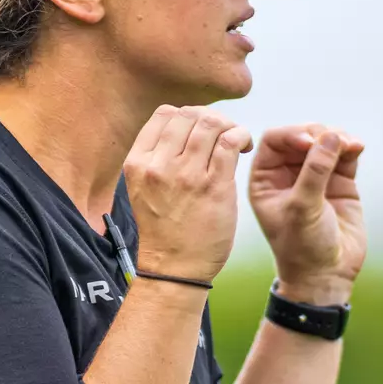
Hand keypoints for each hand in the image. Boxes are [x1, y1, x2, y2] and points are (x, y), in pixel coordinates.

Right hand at [125, 105, 253, 283]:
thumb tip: (185, 127)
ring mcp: (186, 175)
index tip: (199, 131)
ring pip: (210, 123)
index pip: (164, 114)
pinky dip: (241, 136)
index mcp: (138, 163)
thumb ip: (157, 159)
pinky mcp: (213, 186)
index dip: (187, 115)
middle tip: (222, 135)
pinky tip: (244, 146)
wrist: (174, 268)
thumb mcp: (144, 189)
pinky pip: (230, 141)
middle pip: (188, 114)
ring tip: (235, 140)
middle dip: (210, 118)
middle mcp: (158, 166)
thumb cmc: (164, 230)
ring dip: (228, 126)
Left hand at [248, 124, 366, 299]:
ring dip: (337, 137)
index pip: (274, 140)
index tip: (309, 142)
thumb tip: (331, 136)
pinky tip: (357, 147)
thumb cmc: (302, 247)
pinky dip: (351, 147)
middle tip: (334, 142)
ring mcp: (314, 176)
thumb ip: (314, 171)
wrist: (326, 275)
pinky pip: (344, 154)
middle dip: (318, 134)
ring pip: (324, 141)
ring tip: (349, 145)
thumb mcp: (302, 208)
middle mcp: (288, 174)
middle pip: (301, 135)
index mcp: (265, 179)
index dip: (292, 134)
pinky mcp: (339, 181)